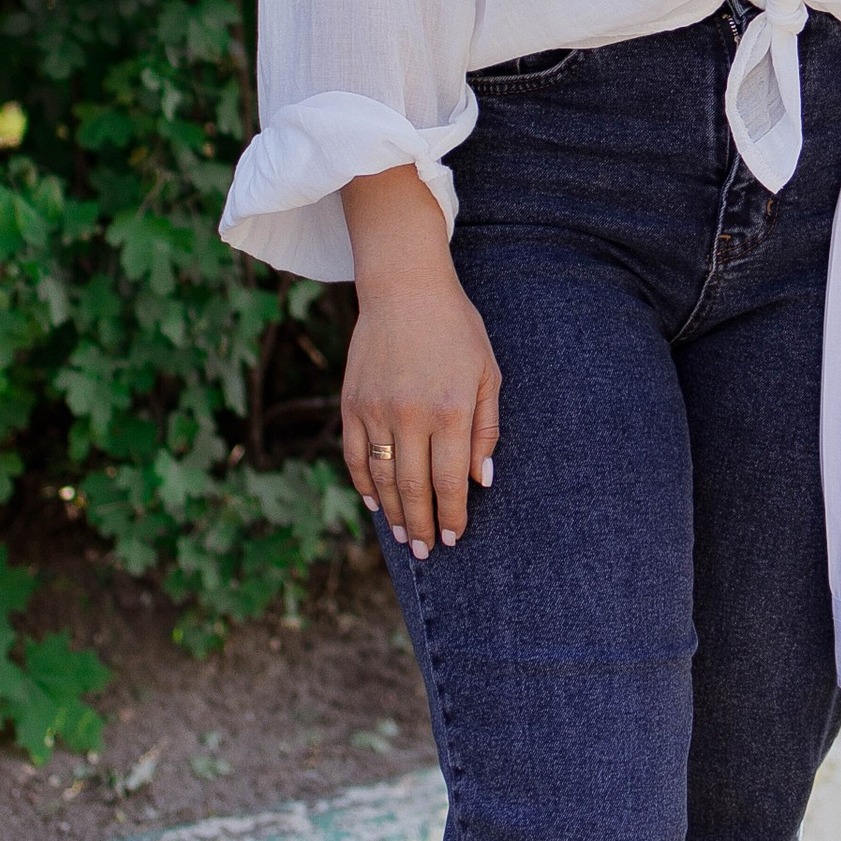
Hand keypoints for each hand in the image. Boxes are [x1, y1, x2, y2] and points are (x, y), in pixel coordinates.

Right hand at [339, 167, 500, 559]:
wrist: (405, 289)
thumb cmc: (457, 330)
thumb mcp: (489, 374)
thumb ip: (486, 429)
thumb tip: (482, 480)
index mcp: (451, 409)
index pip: (451, 480)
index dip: (453, 515)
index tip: (455, 537)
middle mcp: (411, 414)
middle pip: (413, 488)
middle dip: (423, 526)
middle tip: (429, 550)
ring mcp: (376, 410)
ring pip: (382, 478)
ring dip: (395, 514)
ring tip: (406, 537)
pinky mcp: (351, 403)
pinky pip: (356, 456)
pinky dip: (365, 485)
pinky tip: (377, 503)